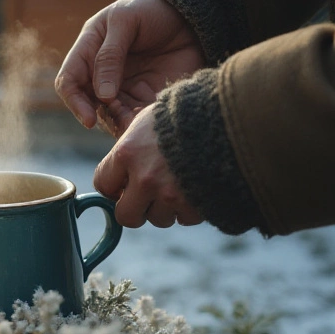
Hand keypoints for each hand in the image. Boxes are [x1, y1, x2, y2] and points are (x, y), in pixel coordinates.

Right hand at [55, 0, 204, 135]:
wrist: (189, 13)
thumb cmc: (151, 9)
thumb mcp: (125, 21)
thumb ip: (109, 55)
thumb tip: (102, 95)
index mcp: (88, 50)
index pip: (69, 81)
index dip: (74, 101)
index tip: (89, 118)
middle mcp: (101, 73)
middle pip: (89, 104)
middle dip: (101, 117)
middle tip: (122, 121)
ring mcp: (123, 87)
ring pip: (112, 115)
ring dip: (120, 124)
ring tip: (137, 126)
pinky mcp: (145, 96)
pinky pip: (136, 116)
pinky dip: (139, 123)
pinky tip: (149, 123)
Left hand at [93, 106, 201, 228]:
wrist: (232, 119)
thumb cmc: (187, 114)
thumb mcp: (149, 120)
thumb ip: (132, 147)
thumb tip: (121, 170)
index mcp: (128, 153)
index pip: (103, 185)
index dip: (113, 187)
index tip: (122, 186)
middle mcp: (144, 178)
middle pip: (125, 216)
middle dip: (135, 209)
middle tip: (146, 199)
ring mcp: (170, 194)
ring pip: (158, 219)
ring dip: (165, 208)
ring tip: (178, 187)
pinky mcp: (195, 206)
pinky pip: (185, 219)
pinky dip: (189, 209)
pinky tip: (196, 189)